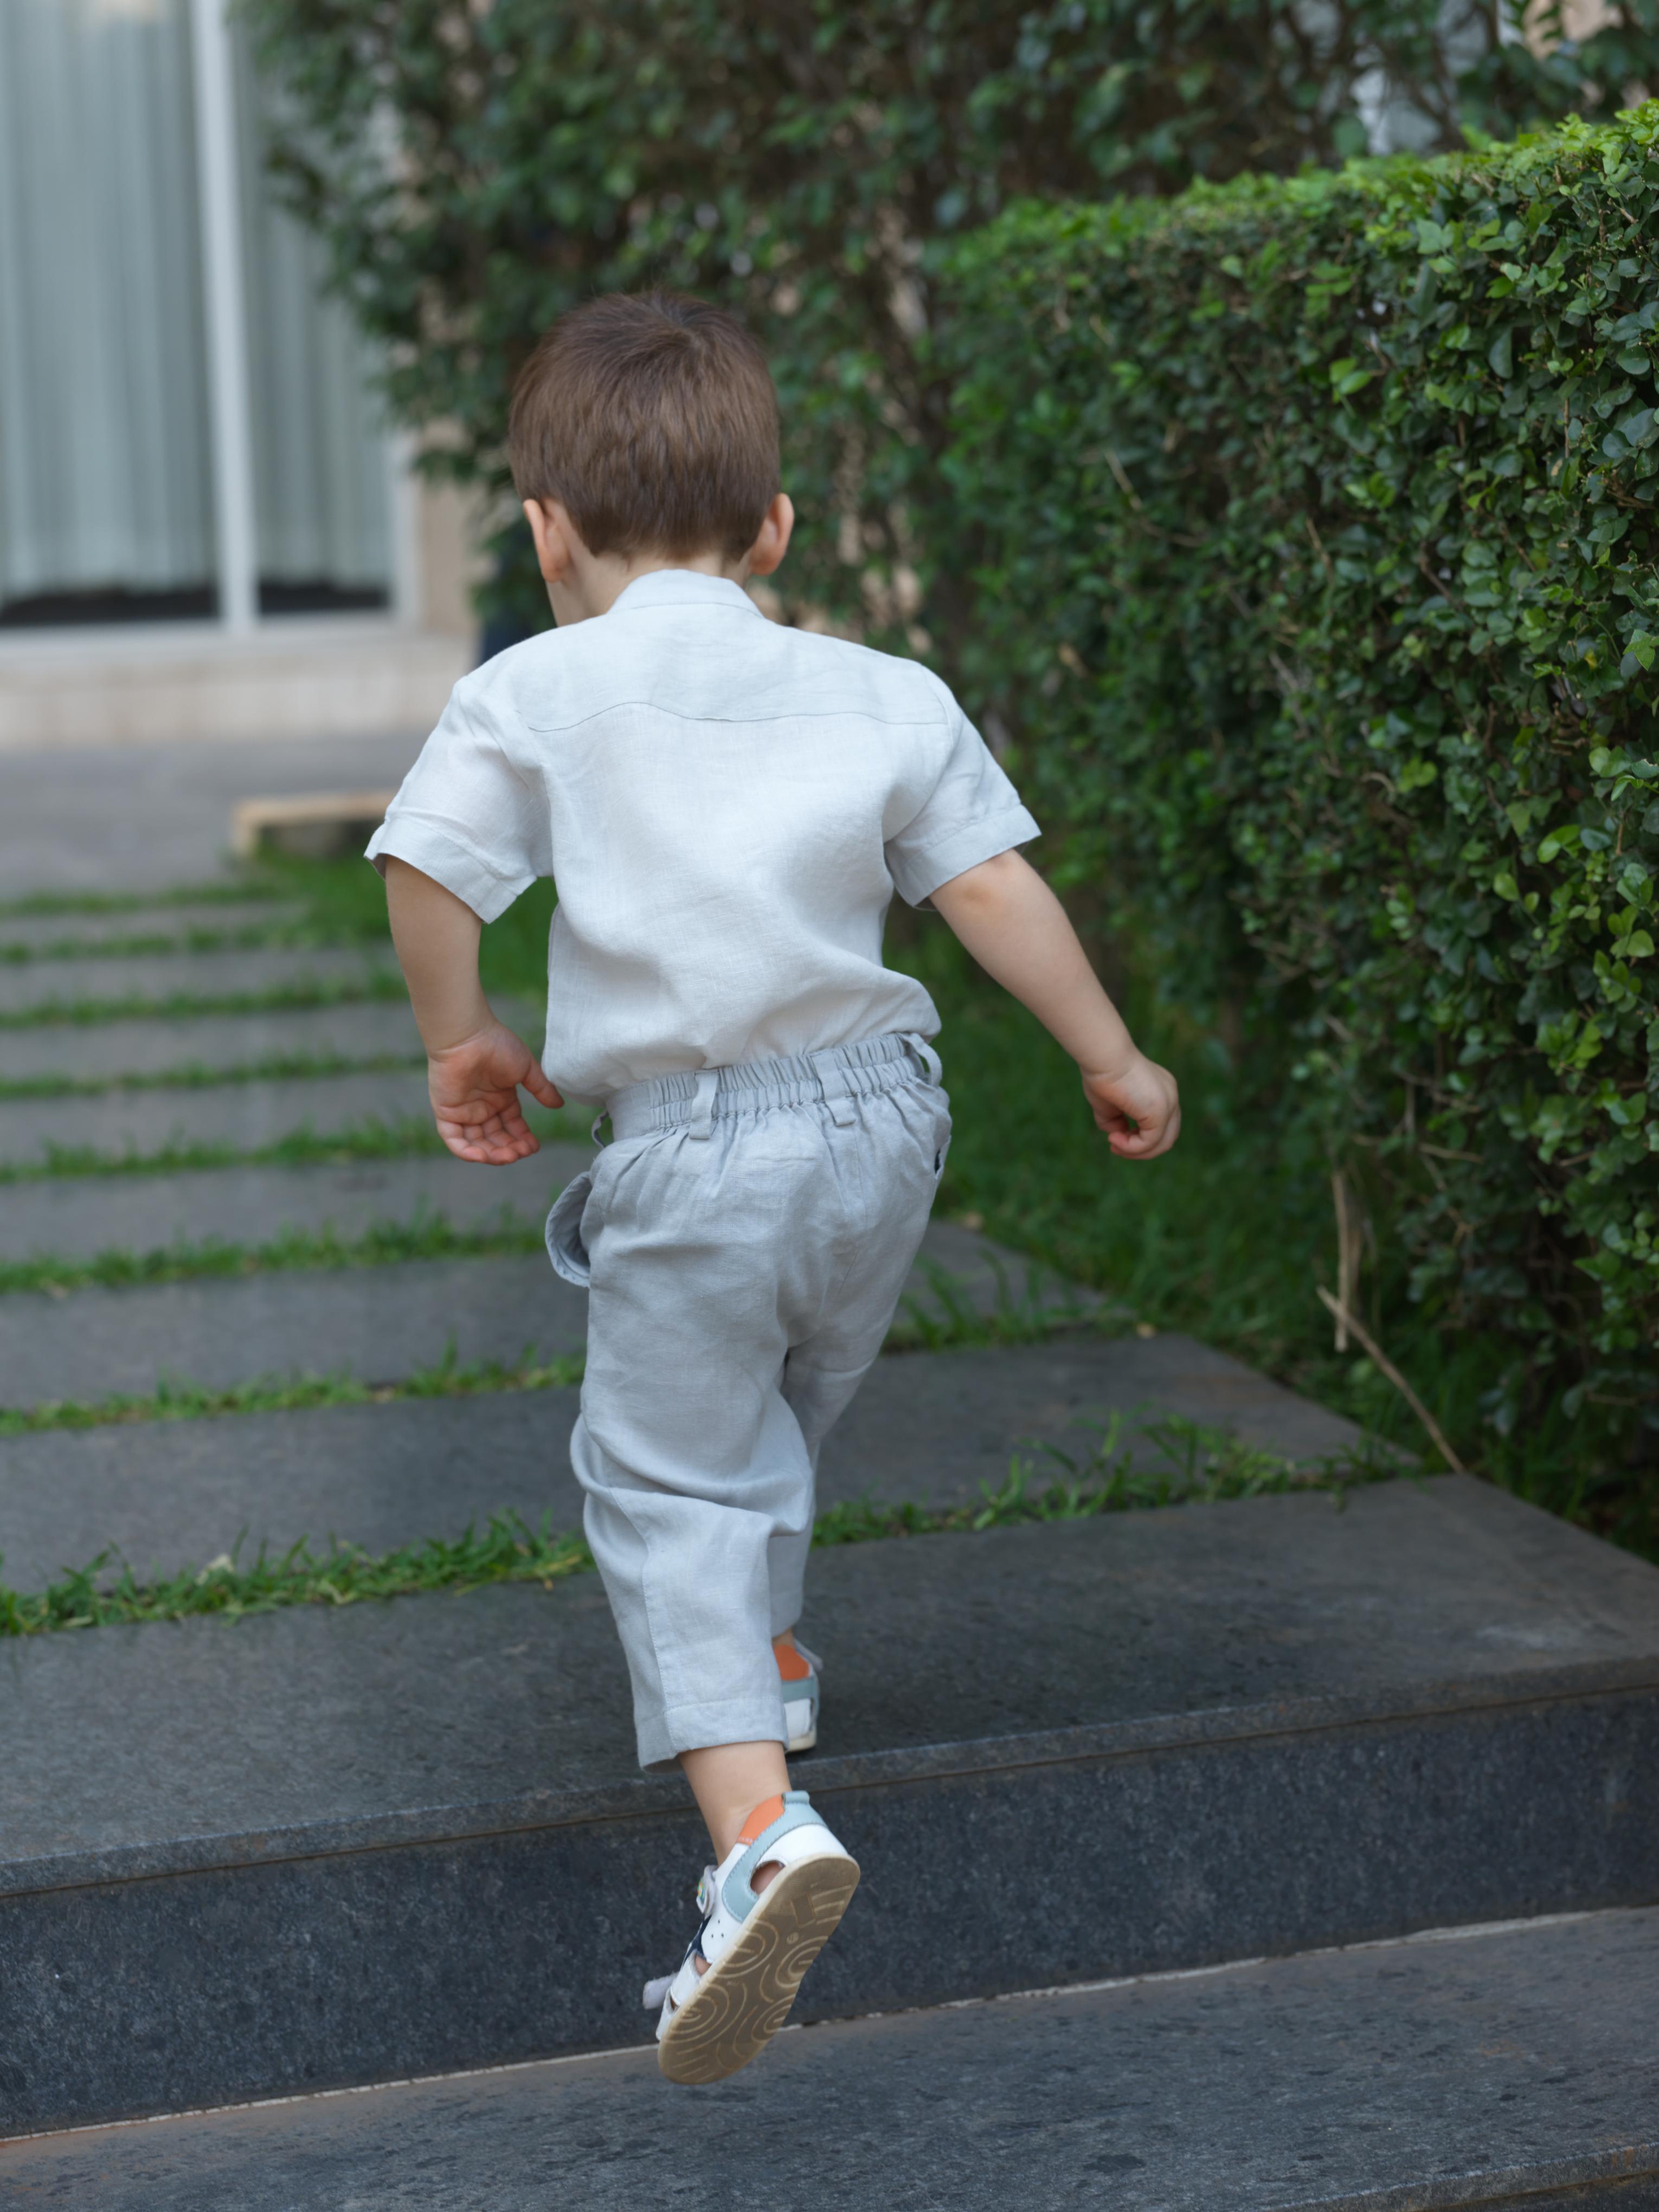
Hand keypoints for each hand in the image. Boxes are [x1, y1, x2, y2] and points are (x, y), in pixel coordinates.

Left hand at [426, 1021, 563, 1163]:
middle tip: (522, 1152)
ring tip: (508, 1156)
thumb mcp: (526, 1069)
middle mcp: (481, 1107)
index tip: (534, 1146)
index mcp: (499, 1098)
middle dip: (509, 1149)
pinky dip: (466, 1151)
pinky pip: (453, 1139)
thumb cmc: (496, 1045)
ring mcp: (463, 1111)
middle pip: (495, 1138)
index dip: (522, 1138)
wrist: (468, 1036)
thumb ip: (541, 1089)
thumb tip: (558, 1105)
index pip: (512, 1125)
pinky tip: (483, 1156)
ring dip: (492, 1154)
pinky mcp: (446, 1112)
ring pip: (476, 1143)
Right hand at [1082, 1054, 1180, 1159]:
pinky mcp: (1161, 1112)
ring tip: (1114, 1144)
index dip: (1139, 1137)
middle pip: (1167, 1137)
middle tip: (1115, 1146)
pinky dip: (1131, 1147)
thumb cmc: (1102, 1073)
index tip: (1115, 1136)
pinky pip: (1150, 1142)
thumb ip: (1117, 1120)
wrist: (1103, 1056)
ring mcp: (1169, 1103)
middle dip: (1141, 1149)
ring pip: (1162, 1143)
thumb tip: (1118, 1135)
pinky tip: (1114, 1138)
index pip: (1161, 1124)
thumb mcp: (1109, 1102)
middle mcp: (1170, 1096)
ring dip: (1136, 1151)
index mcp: (1162, 1090)